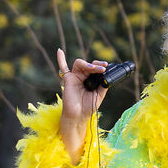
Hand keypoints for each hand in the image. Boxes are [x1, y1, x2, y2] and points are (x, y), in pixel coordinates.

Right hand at [56, 48, 108, 163]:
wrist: (79, 116)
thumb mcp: (99, 95)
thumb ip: (103, 85)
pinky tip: (59, 51)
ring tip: (95, 69)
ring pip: (80, 64)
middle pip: (89, 65)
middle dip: (96, 65)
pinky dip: (60, 59)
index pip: (96, 68)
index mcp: (92, 80)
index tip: (107, 67)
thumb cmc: (89, 107)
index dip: (101, 66)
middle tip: (103, 68)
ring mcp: (75, 77)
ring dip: (88, 64)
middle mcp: (83, 77)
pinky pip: (62, 67)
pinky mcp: (67, 79)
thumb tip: (107, 75)